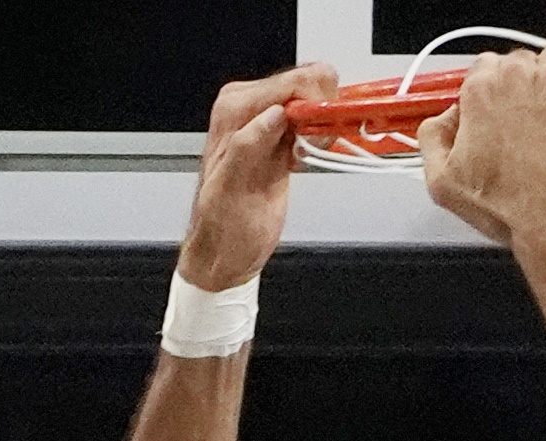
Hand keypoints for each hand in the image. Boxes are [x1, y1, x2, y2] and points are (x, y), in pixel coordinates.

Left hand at [178, 62, 339, 292]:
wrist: (227, 251)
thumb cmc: (221, 227)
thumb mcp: (229, 189)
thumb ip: (247, 146)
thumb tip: (273, 116)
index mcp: (233, 112)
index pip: (283, 84)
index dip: (311, 98)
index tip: (325, 123)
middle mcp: (249, 111)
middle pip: (302, 85)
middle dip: (320, 110)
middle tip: (318, 142)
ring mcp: (268, 126)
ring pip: (312, 102)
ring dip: (323, 125)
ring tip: (311, 152)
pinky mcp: (283, 144)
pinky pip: (312, 125)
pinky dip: (321, 138)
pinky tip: (310, 157)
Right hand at [418, 36, 545, 249]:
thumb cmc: (513, 208)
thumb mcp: (443, 185)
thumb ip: (431, 139)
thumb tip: (442, 120)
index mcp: (480, 90)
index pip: (482, 71)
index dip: (490, 97)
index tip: (500, 117)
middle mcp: (517, 74)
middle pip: (517, 64)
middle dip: (521, 89)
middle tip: (530, 125)